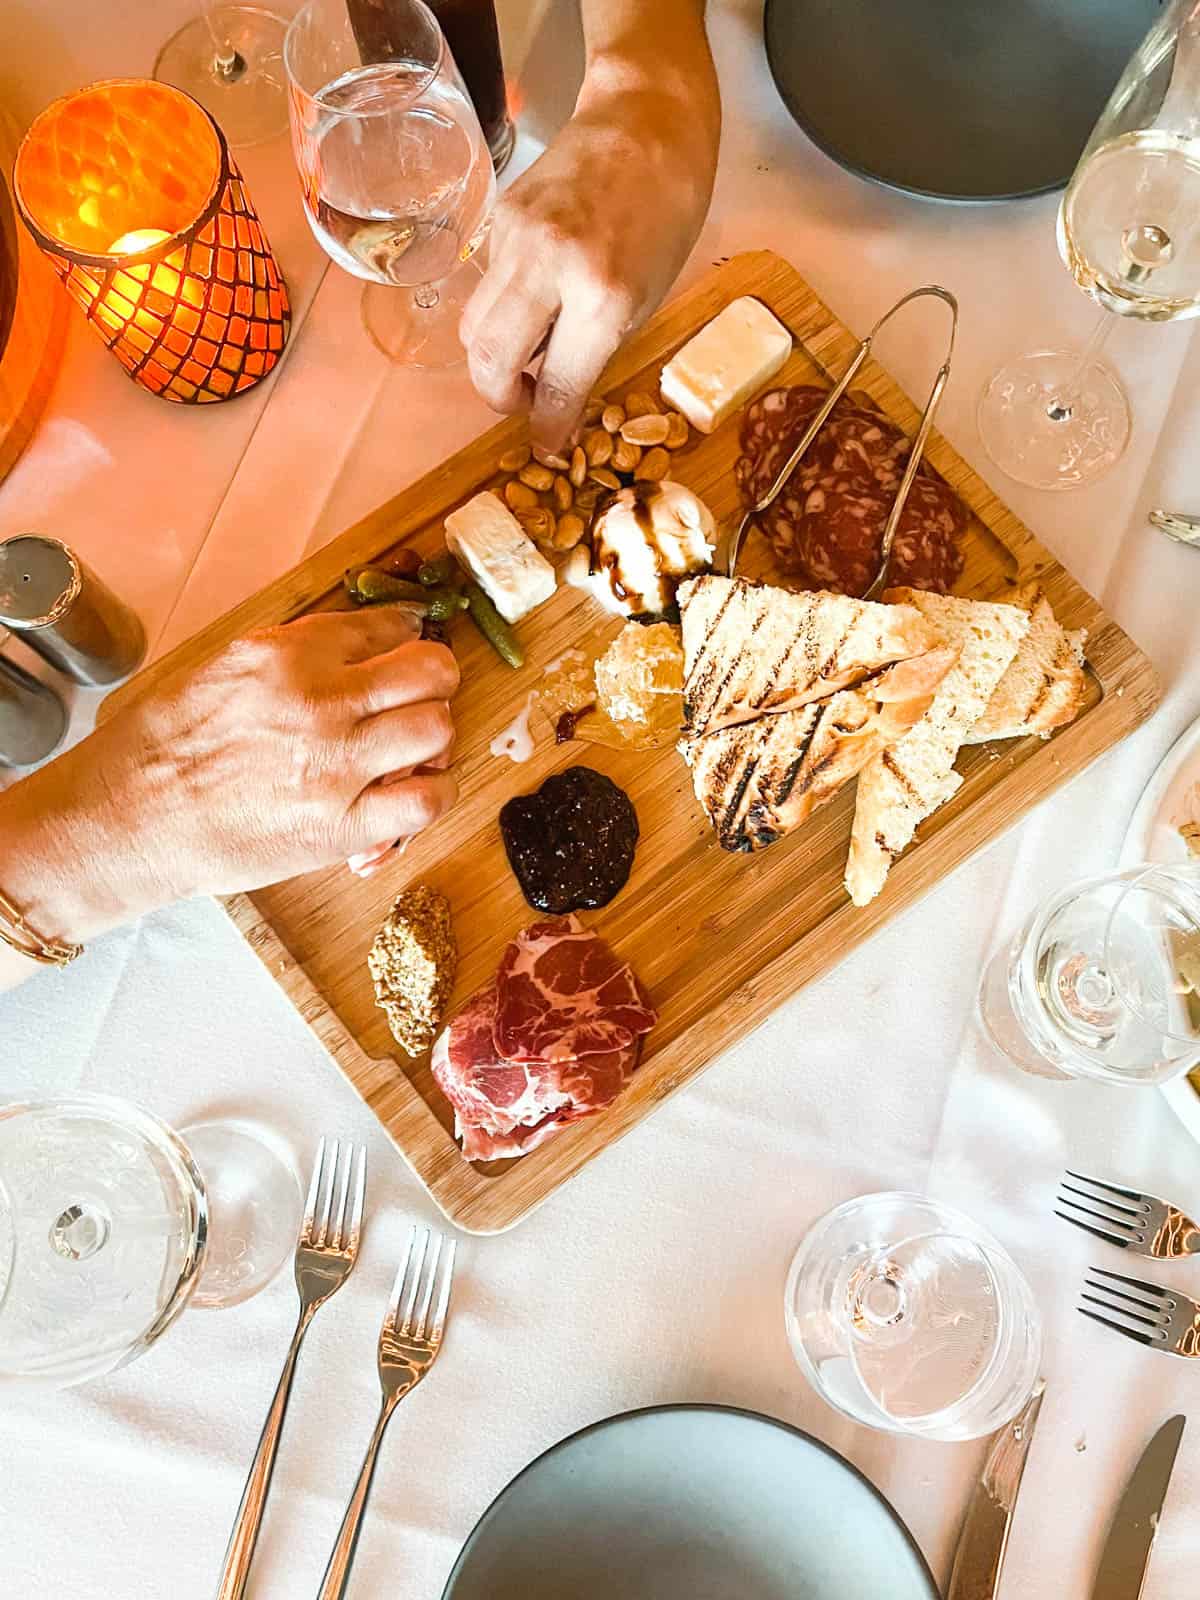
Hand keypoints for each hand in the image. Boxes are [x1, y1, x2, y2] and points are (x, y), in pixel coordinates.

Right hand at [0, 607, 459, 953]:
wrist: (129, 819)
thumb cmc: (165, 744)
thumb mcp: (224, 666)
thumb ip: (293, 651)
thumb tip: (357, 640)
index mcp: (288, 653)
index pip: (385, 625)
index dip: (405, 637)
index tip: (404, 649)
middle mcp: (321, 699)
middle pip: (430, 670)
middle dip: (433, 681)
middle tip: (417, 699)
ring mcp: (338, 764)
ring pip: (438, 729)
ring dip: (434, 737)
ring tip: (412, 750)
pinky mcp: (343, 826)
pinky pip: (427, 800)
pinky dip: (432, 794)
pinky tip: (411, 794)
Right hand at [461, 76, 718, 451]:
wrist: (646, 121)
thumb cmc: (666, 213)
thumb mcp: (648, 296)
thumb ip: (597, 350)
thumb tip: (560, 401)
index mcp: (602, 297)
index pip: (555, 385)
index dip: (547, 426)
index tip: (545, 445)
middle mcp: (550, 268)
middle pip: (489, 360)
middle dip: (500, 398)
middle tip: (525, 402)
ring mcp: (516, 240)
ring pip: (475, 326)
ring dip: (495, 357)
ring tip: (529, 355)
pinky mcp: (499, 218)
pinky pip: (487, 285)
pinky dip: (504, 307)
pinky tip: (536, 297)